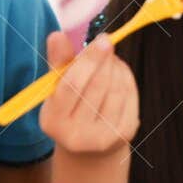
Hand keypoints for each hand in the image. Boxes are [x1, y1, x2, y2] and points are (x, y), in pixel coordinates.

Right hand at [38, 33, 138, 158]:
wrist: (88, 147)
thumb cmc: (70, 107)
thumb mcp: (57, 88)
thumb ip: (58, 62)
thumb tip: (57, 35)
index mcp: (53, 121)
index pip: (72, 85)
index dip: (89, 59)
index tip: (103, 39)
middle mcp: (76, 134)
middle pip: (98, 85)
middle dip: (105, 59)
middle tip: (106, 43)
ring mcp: (102, 137)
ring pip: (116, 89)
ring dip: (116, 67)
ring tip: (109, 60)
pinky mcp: (123, 135)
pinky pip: (129, 96)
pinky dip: (126, 78)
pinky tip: (119, 74)